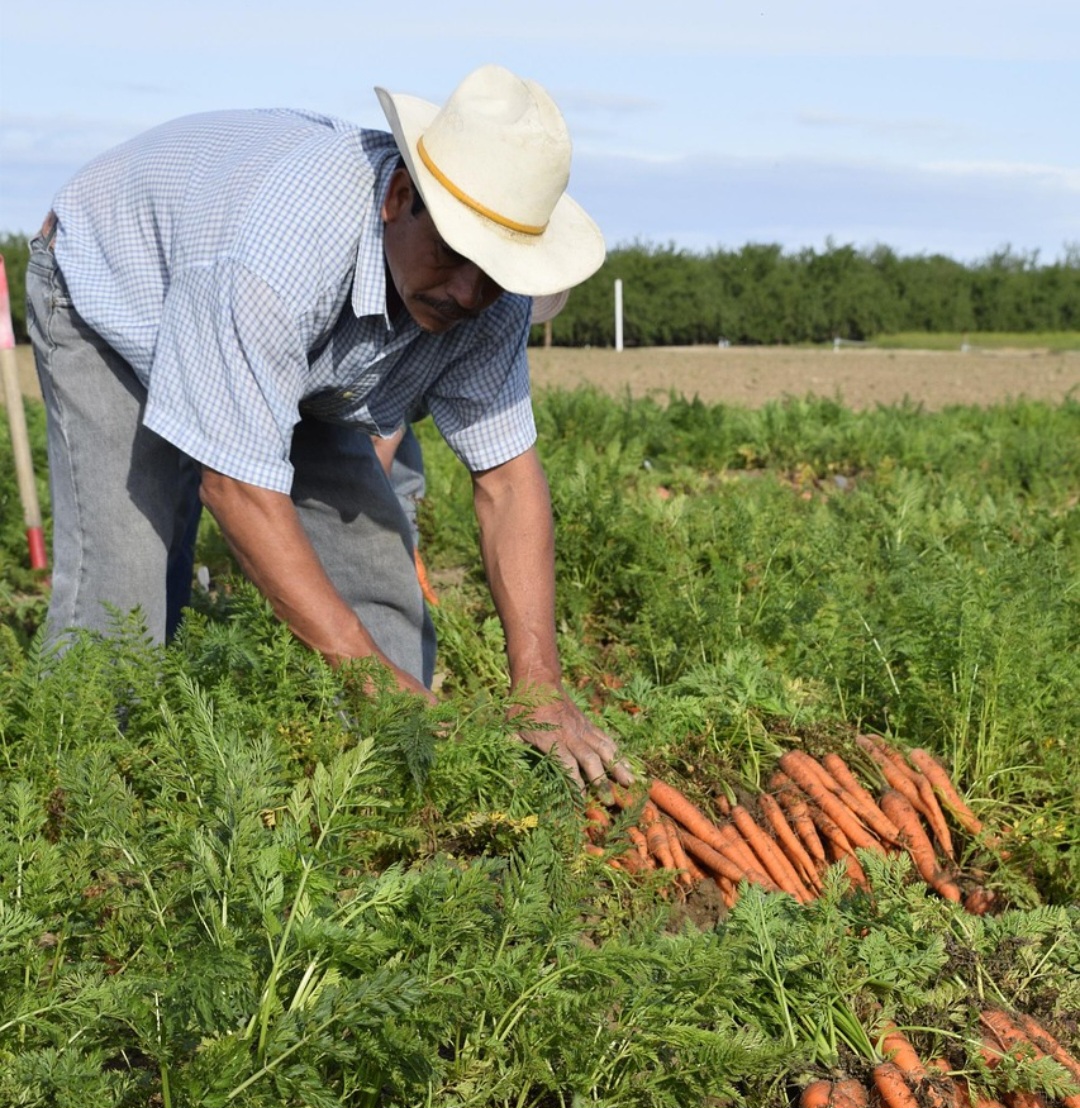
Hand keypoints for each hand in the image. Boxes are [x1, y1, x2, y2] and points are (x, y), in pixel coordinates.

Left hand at [513, 685, 634, 796]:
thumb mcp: (511, 730)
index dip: (575, 786)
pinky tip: (626, 764)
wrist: (539, 681)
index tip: (579, 804)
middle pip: (591, 760)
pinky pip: (606, 739)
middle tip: (609, 801)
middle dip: (601, 781)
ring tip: (629, 783)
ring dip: (618, 766)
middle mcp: (572, 735)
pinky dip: (617, 752)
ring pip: (605, 748)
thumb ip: (513, 753)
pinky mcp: (589, 724)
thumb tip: (510, 778)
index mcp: (552, 740)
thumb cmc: (522, 709)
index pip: (567, 766)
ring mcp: (583, 729)